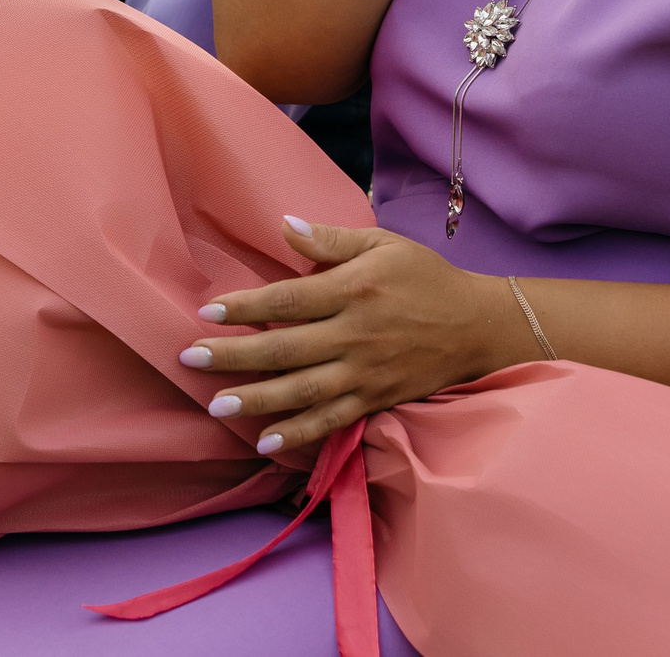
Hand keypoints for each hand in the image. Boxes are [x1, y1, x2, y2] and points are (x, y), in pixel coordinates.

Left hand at [180, 218, 533, 455]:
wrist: (478, 327)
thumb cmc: (425, 278)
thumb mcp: (383, 244)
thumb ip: (331, 240)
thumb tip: (283, 226)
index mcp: (355, 289)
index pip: (289, 299)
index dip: (245, 307)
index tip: (207, 312)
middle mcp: (356, 334)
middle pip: (285, 348)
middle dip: (235, 356)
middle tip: (191, 360)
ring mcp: (365, 373)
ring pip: (303, 390)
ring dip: (258, 400)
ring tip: (217, 406)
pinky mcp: (376, 400)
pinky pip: (332, 421)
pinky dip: (299, 434)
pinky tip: (266, 443)